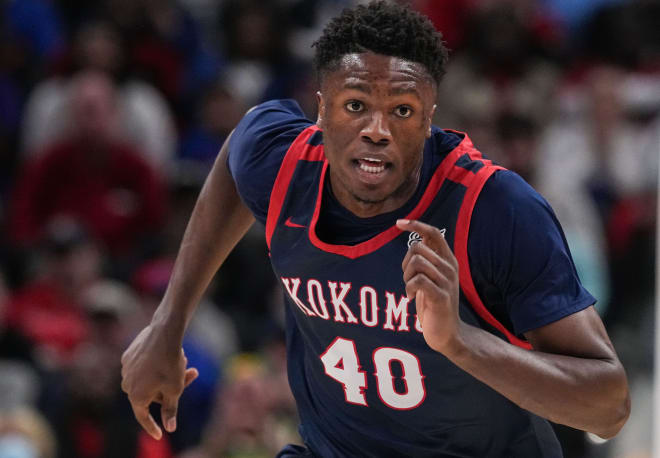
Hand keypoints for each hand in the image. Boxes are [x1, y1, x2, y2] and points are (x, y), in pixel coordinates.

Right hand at [121, 323, 198, 439]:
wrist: (164, 332)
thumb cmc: (170, 363)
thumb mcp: (175, 389)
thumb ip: (170, 410)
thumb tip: (170, 428)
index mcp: (135, 397)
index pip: (143, 417)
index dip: (152, 427)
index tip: (159, 436)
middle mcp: (127, 384)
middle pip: (152, 394)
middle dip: (172, 388)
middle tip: (192, 375)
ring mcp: (126, 369)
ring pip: (150, 379)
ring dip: (168, 375)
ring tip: (185, 360)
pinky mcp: (129, 355)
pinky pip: (145, 367)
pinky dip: (158, 365)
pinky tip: (173, 353)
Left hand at [396, 219, 461, 353]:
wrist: (447, 333)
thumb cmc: (434, 303)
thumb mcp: (431, 277)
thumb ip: (427, 259)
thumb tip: (417, 238)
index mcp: (448, 260)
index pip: (434, 233)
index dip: (416, 225)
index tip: (398, 223)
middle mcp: (450, 267)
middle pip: (418, 247)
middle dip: (405, 262)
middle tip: (407, 278)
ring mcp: (447, 282)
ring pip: (417, 262)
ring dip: (406, 276)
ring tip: (410, 289)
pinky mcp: (441, 296)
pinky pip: (418, 281)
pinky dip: (408, 288)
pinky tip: (411, 298)